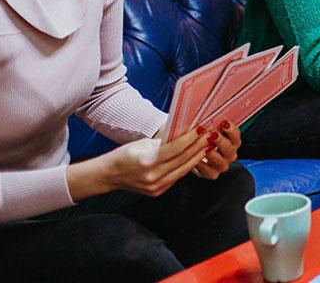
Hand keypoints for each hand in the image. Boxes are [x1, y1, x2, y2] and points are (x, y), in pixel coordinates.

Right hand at [67, 128, 208, 200]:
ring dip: (197, 156)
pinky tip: (195, 157)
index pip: (176, 148)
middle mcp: (153, 177)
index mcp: (147, 162)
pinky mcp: (158, 192)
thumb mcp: (142, 144)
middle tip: (210, 135)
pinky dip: (187, 166)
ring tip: (207, 145)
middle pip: (183, 160)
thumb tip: (184, 134)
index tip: (202, 129)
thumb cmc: (124, 155)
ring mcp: (156, 187)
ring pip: (184, 170)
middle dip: (199, 146)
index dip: (191, 138)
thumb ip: (163, 142)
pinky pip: (177, 177)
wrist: (109, 176)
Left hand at [193, 120, 240, 179]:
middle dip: (221, 141)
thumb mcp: (209, 129)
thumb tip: (206, 112)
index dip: (231, 130)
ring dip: (212, 154)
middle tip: (212, 135)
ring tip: (203, 148)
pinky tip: (196, 160)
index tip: (224, 123)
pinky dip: (203, 166)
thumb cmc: (203, 139)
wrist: (196, 156)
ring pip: (220, 161)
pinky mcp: (212, 174)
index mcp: (232, 142)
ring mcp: (222, 165)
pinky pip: (209, 172)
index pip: (236, 136)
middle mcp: (229, 154)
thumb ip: (211, 123)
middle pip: (229, 148)